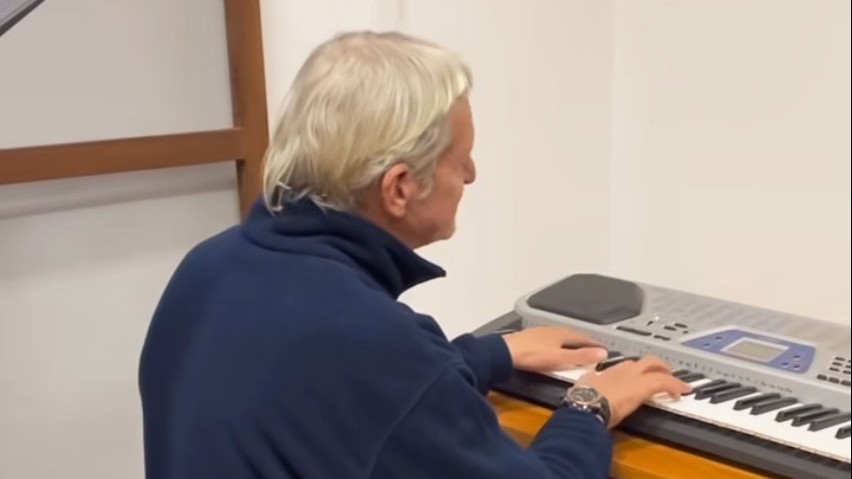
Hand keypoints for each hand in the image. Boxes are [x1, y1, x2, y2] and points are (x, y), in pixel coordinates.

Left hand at [502, 327, 607, 372]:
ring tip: (575, 351)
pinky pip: (549, 340)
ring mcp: (539, 332)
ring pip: (560, 337)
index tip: (602, 350)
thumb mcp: (561, 359)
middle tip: (591, 351)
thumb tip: (603, 353)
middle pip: (571, 336)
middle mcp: (552, 330)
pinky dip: (557, 345)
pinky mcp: (529, 338)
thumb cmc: (534, 356)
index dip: (593, 344)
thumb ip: (581, 356)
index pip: (583, 337)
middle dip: (582, 343)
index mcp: (562, 333)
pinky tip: (553, 350)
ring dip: (569, 343)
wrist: (505, 353)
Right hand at [577, 356, 691, 427]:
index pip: (628, 365)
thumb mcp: (584, 386)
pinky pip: (665, 382)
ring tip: (679, 385)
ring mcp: (635, 376)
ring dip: (670, 377)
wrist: (588, 402)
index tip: (642, 376)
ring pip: (658, 369)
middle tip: (666, 374)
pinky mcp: (645, 386)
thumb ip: (589, 383)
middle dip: (658, 366)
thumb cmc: (583, 397)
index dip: (638, 370)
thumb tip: (587, 383)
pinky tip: (680, 393)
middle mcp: (624, 369)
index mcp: (610, 370)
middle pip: (646, 361)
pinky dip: (675, 386)